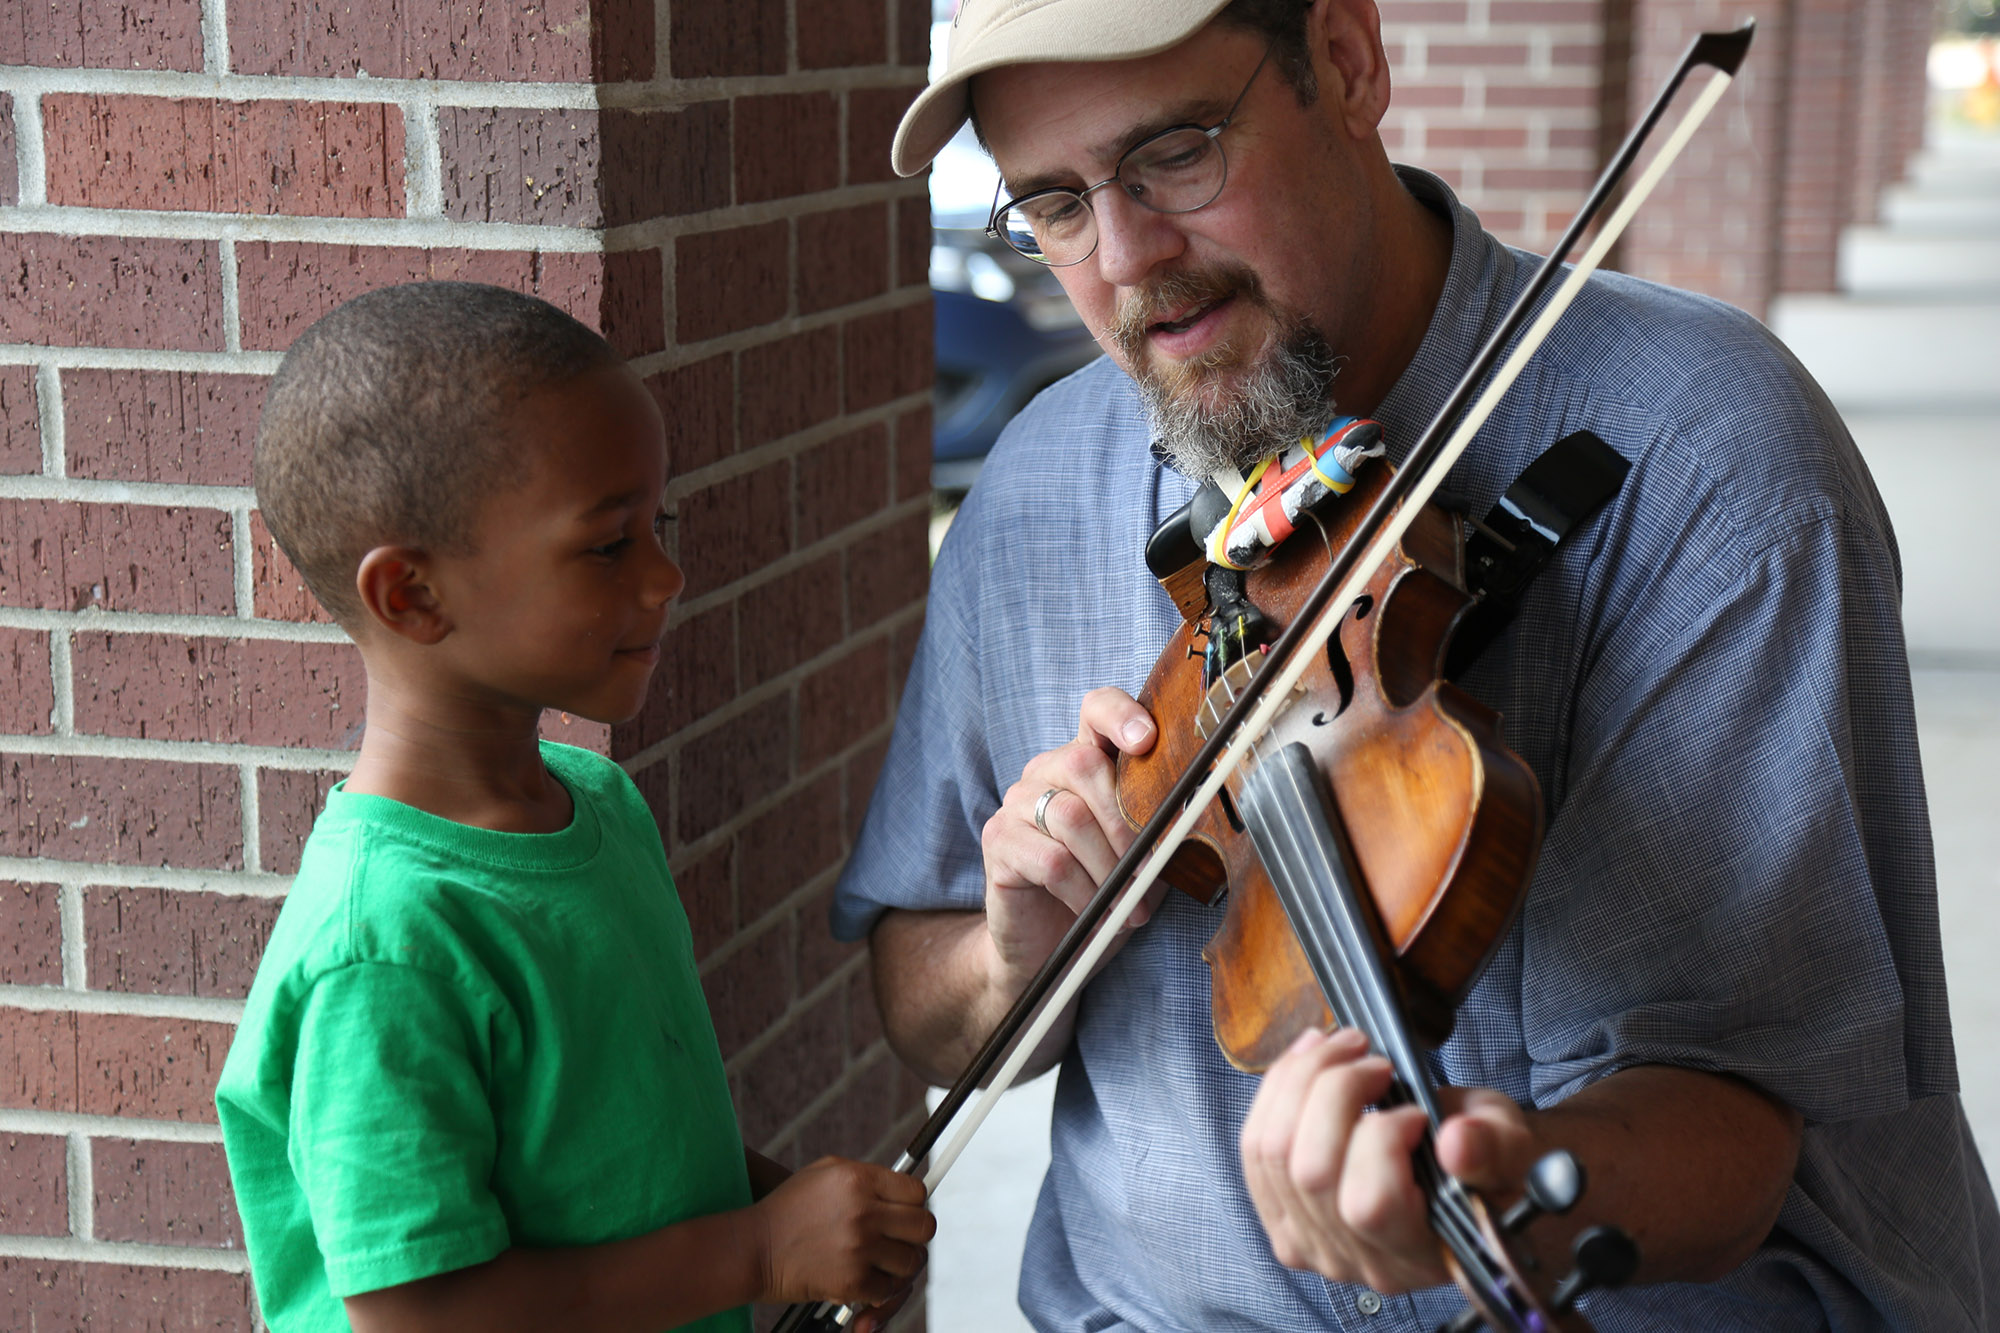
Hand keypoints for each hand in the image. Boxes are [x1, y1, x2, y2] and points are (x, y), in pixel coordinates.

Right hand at [751, 1157, 933, 1312]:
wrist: (753, 1247)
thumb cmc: (787, 1209)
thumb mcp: (825, 1173)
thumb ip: (867, 1177)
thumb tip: (903, 1188)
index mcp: (859, 1179)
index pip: (917, 1191)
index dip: (914, 1204)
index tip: (904, 1213)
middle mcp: (864, 1211)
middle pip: (924, 1227)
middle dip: (914, 1236)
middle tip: (898, 1240)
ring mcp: (859, 1247)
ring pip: (912, 1262)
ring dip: (898, 1265)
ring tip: (879, 1261)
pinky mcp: (851, 1280)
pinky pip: (887, 1289)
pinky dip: (877, 1290)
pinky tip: (862, 1279)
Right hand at [980, 687, 1165, 993]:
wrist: (1049, 949)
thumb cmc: (1102, 895)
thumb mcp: (1142, 858)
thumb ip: (1160, 827)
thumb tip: (1198, 813)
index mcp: (1085, 760)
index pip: (1096, 710)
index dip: (1120, 714)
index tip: (1147, 739)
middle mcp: (1046, 771)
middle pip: (1084, 764)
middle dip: (1127, 822)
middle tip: (1149, 868)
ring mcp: (1017, 802)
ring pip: (1070, 817)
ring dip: (1109, 867)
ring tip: (1128, 902)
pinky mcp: (998, 839)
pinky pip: (1050, 860)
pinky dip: (1083, 891)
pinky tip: (1095, 911)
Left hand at [1239, 1028, 1534, 1292]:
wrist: (1462, 1180)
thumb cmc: (1486, 1165)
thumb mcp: (1513, 1147)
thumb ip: (1494, 1147)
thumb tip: (1457, 1142)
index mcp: (1418, 1254)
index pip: (1369, 1205)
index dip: (1383, 1139)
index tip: (1416, 1109)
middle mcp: (1355, 1261)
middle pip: (1310, 1169)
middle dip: (1335, 1090)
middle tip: (1372, 1059)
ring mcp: (1310, 1243)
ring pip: (1271, 1152)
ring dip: (1299, 1080)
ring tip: (1340, 1048)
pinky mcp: (1281, 1215)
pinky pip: (1254, 1149)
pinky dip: (1275, 1092)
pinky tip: (1308, 1063)